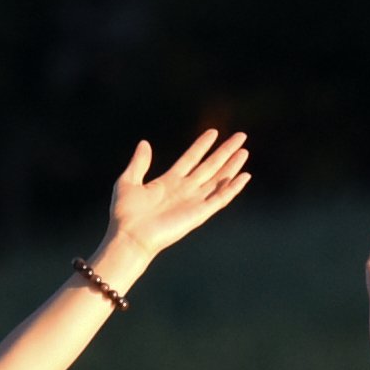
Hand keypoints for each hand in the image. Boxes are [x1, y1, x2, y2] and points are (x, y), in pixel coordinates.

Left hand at [94, 128, 251, 285]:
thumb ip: (139, 163)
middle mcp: (185, 190)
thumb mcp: (127, 181)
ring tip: (244, 151)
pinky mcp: (199, 214)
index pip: (191, 159)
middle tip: (240, 136)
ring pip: (219, 179)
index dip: (202, 145)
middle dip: (225, 151)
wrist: (129, 236)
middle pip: (210, 166)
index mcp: (169, 182)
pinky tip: (244, 176)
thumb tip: (144, 143)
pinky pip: (220, 198)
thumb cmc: (125, 214)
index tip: (213, 132)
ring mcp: (193, 201)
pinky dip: (233, 188)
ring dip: (232, 166)